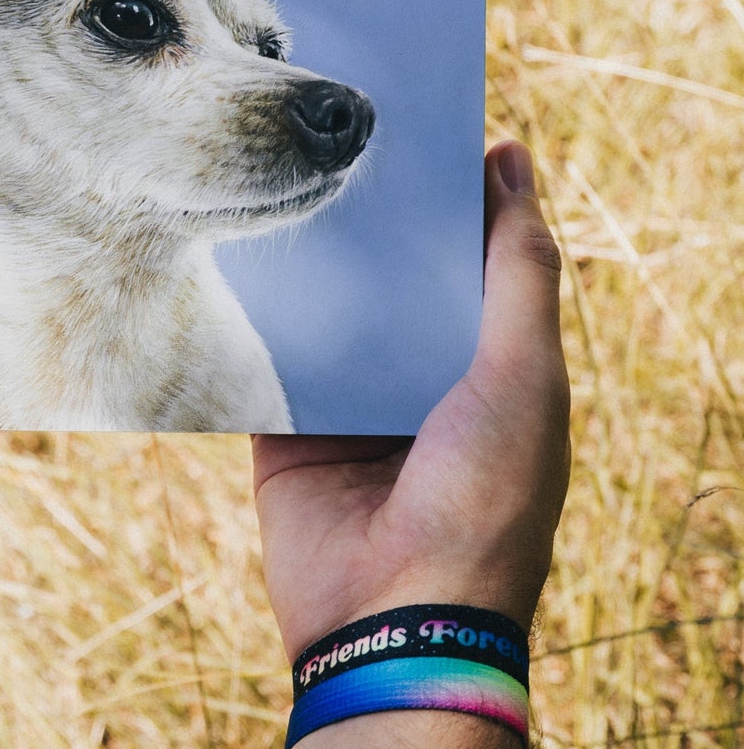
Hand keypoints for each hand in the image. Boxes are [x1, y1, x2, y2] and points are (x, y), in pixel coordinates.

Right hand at [252, 140, 569, 660]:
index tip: (426, 128)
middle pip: (394, 284)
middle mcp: (420, 384)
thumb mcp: (522, 376)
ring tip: (273, 182)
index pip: (472, 265)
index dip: (458, 199)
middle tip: (334, 142)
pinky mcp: (287, 433)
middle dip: (373, 225)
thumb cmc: (483, 502)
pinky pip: (264, 364)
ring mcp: (351, 409)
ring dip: (309, 268)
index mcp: (490, 371)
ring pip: (326, 317)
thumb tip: (514, 164)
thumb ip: (518, 275)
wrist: (390, 620)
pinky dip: (250, 324)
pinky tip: (227, 263)